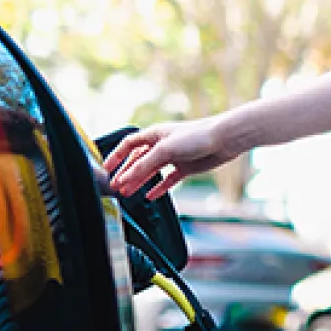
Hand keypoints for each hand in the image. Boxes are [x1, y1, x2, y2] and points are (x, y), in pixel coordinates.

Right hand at [102, 117, 238, 199]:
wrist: (224, 140)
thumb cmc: (197, 136)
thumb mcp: (165, 150)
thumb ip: (144, 165)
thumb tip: (126, 179)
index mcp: (154, 134)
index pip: (128, 145)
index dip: (116, 156)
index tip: (106, 169)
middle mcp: (162, 145)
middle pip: (138, 160)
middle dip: (126, 173)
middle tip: (115, 187)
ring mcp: (174, 157)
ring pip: (151, 171)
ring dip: (139, 182)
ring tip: (127, 193)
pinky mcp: (185, 167)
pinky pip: (168, 180)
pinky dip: (159, 187)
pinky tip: (151, 195)